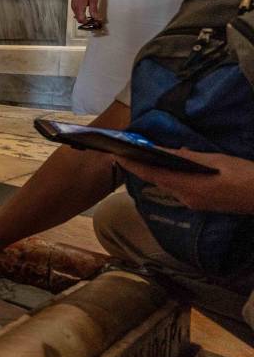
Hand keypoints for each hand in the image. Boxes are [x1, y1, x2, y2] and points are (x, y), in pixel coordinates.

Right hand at [71, 0, 99, 24]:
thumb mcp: (93, 0)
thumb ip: (94, 10)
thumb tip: (96, 18)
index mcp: (79, 7)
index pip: (81, 20)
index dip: (88, 23)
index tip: (94, 22)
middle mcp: (74, 7)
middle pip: (79, 19)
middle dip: (86, 21)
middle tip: (94, 19)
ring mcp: (73, 5)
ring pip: (77, 15)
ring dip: (83, 17)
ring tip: (91, 15)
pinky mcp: (73, 3)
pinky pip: (76, 11)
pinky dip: (81, 13)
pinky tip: (86, 10)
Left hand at [115, 150, 253, 213]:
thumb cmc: (243, 175)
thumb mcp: (215, 160)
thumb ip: (189, 157)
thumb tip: (167, 151)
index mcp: (187, 186)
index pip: (151, 174)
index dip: (132, 165)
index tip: (116, 156)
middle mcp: (185, 198)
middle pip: (157, 181)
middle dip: (141, 168)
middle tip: (128, 154)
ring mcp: (193, 204)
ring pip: (167, 186)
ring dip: (156, 173)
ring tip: (144, 158)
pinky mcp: (201, 205)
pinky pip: (179, 190)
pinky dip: (171, 178)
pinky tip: (171, 169)